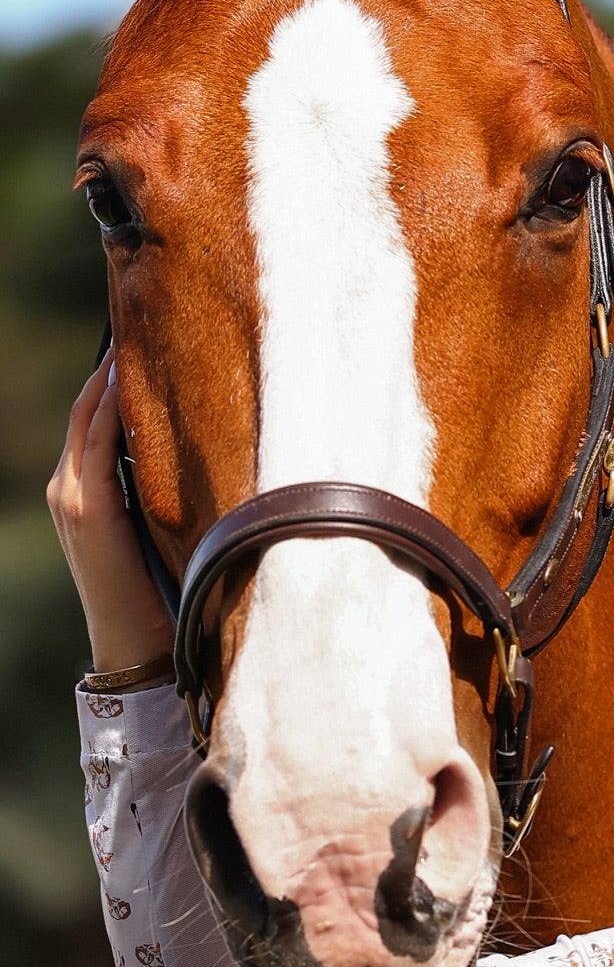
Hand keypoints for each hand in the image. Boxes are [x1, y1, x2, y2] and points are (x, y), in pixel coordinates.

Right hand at [47, 351, 176, 673]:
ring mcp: (72, 498)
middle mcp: (67, 488)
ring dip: (110, 378)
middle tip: (137, 324)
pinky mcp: (88, 511)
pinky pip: (98, 446)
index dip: (111, 381)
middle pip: (85, 410)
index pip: (92, 421)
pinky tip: (131, 381)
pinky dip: (113, 412)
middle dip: (109, 367)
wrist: (136, 642)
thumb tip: (194, 451)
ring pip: (88, 420)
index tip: (140, 343)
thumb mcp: (155, 529)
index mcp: (83, 492)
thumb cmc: (157, 591)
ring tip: (134, 339)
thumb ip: (157, 490)